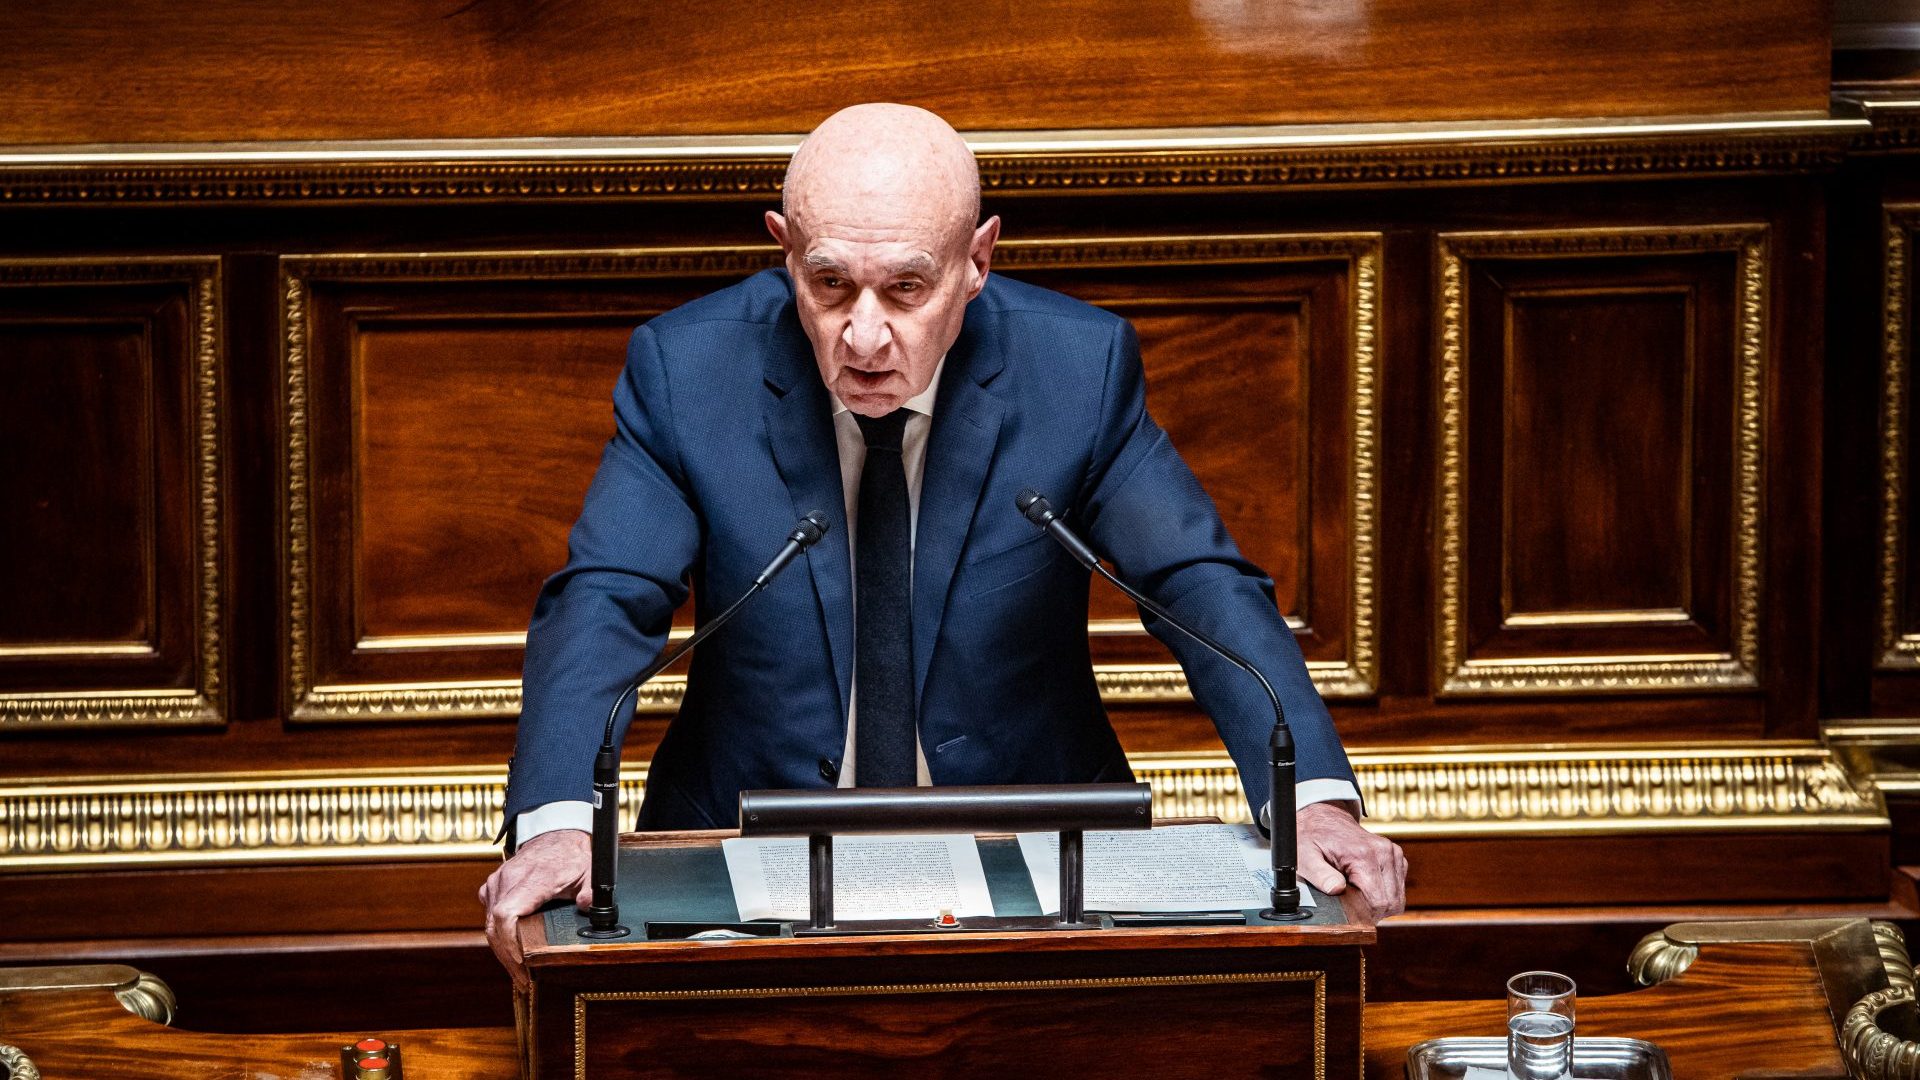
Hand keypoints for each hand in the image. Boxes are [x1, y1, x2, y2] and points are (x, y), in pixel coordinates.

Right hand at [478, 828, 590, 989]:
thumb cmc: (573, 853)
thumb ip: (590, 891)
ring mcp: (498, 881)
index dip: (508, 944)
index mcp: (532, 879)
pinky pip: (490, 913)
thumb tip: (588, 907)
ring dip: (501, 948)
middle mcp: (509, 879)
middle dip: (506, 957)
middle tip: (523, 979)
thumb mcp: (590, 871)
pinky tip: (510, 948)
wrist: (556, 831)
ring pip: (489, 922)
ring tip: (518, 970)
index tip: (520, 964)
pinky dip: (498, 933)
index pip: (505, 915)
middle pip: (494, 926)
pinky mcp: (494, 884)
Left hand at [1294, 801, 1405, 920]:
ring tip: (1356, 893)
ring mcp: (1393, 853)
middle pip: (1392, 902)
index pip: (1379, 901)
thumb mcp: (1305, 856)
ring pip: (1398, 898)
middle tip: (1352, 905)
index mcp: (1364, 855)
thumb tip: (1336, 889)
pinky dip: (1384, 892)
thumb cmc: (1312, 837)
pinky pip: (1398, 887)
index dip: (1365, 915)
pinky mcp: (1396, 856)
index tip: (1349, 912)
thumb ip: (1319, 875)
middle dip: (1373, 911)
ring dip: (1379, 902)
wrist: (1324, 818)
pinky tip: (1365, 885)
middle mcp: (1384, 852)